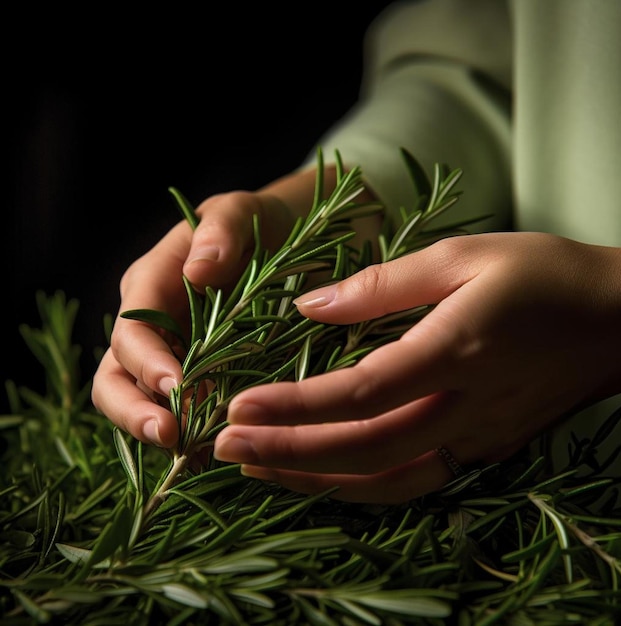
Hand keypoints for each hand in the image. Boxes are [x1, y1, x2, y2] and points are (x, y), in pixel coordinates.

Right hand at [91, 189, 294, 446]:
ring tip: (196, 456)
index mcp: (152, 283)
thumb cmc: (259, 223)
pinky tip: (215, 455)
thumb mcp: (242, 213)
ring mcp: (171, 353)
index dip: (147, 363)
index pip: (132, 331)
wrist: (287, 241)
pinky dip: (191, 436)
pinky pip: (181, 412)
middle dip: (134, 411)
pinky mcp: (198, 375)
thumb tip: (198, 272)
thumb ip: (220, 232)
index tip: (179, 389)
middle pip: (116, 376)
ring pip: (140, 402)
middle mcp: (152, 325)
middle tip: (171, 437)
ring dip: (160, 431)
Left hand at [214, 232, 620, 502]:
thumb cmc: (543, 276)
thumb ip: (380, 285)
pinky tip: (319, 477)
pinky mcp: (483, 450)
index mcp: (455, 352)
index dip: (293, 406)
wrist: (617, 321)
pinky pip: (410, 481)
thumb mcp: (462, 256)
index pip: (357, 395)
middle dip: (286, 452)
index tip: (240, 405)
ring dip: (313, 479)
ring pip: (383, 481)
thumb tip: (308, 306)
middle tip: (224, 446)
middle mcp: (464, 409)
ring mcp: (476, 440)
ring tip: (256, 468)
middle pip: (361, 450)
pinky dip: (358, 486)